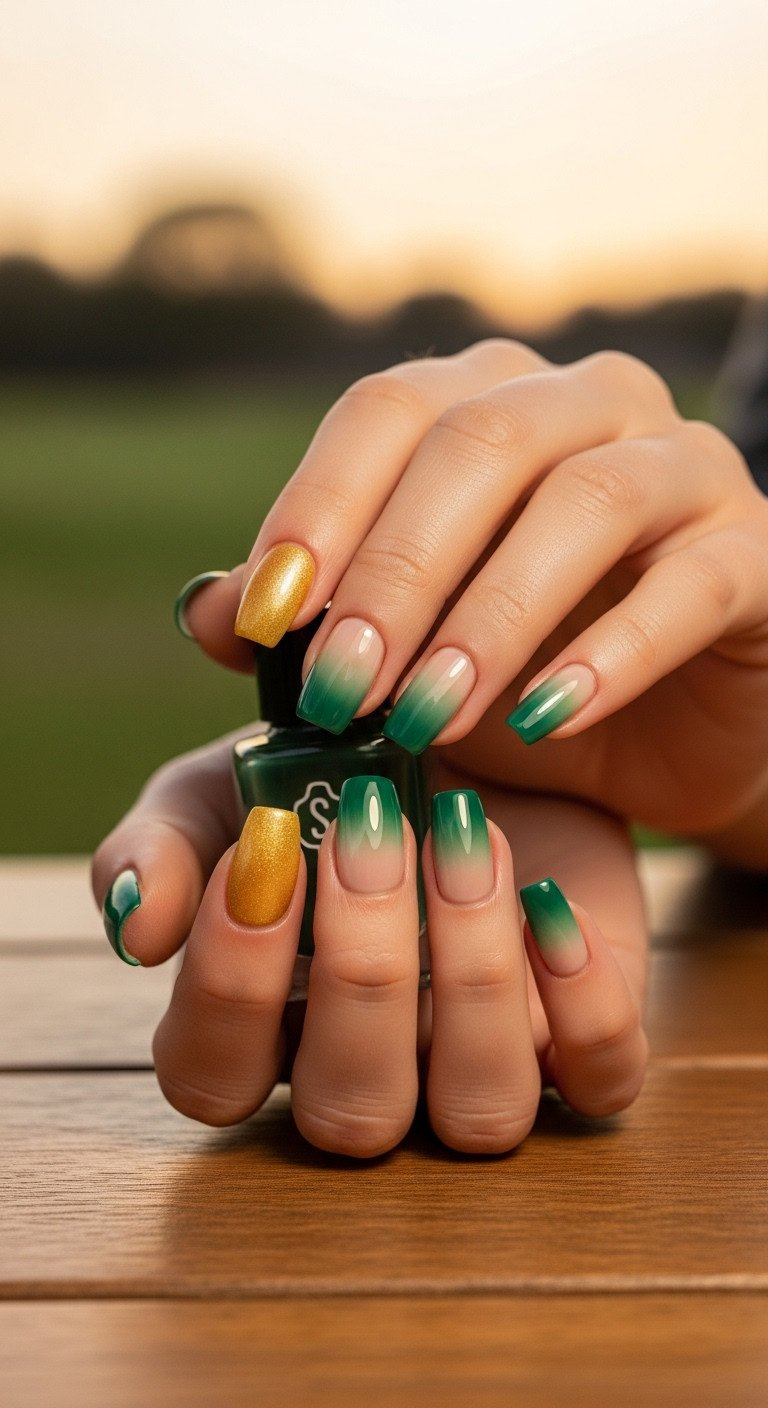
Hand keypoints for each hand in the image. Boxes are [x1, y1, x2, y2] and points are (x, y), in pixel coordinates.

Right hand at [92, 732, 647, 1155]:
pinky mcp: (583, 1040)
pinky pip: (597, 1077)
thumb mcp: (224, 787)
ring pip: (479, 1112)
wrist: (456, 733)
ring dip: (473, 975)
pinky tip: (549, 895)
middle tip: (374, 822)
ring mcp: (481, 1067)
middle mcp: (370, 1072)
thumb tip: (138, 923)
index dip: (230, 984)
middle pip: (352, 1111)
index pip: (214, 1079)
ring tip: (464, 835)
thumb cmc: (321, 775)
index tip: (259, 849)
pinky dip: (581, 996)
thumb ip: (159, 848)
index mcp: (263, 1030)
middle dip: (363, 970)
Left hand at [179, 340, 767, 840]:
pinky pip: (691, 583)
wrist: (675, 740)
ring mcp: (686, 467)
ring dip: (492, 614)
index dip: (317, 507)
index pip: (388, 411)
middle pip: (481, 443)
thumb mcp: (403, 658)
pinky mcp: (758, 551)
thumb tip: (208, 613)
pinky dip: (613, 652)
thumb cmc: (526, 683)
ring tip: (427, 715)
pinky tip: (549, 718)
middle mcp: (591, 405)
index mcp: (491, 401)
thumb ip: (315, 626)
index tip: (262, 622)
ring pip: (588, 500)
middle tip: (339, 685)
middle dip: (395, 570)